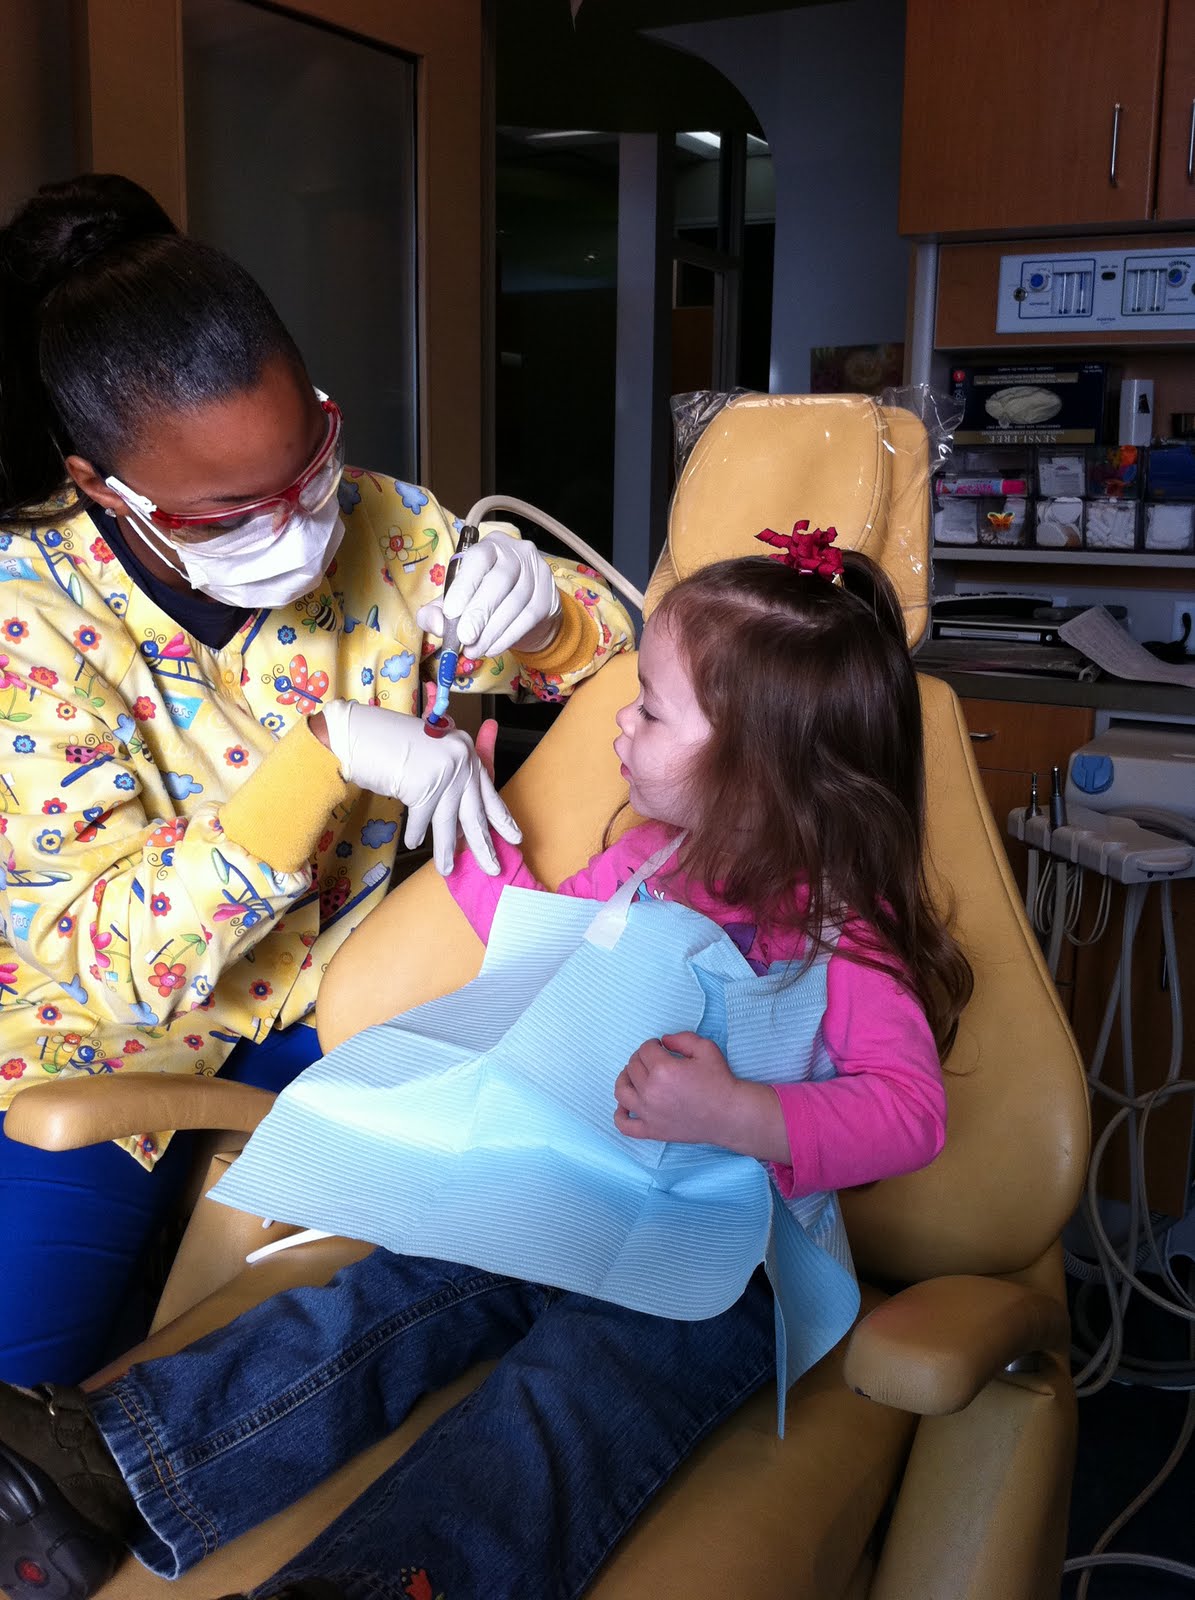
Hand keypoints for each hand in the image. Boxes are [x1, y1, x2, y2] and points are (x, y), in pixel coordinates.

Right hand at [320, 701, 520, 875]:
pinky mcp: (424, 787)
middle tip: (494, 869)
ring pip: (447, 823)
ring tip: (446, 871)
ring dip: (445, 851)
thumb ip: (449, 781)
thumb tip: (459, 824)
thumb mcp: (429, 756)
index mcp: (466, 752)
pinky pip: (422, 820)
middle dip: (483, 846)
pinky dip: (415, 833)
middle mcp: (461, 761)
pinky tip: (413, 843)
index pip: (489, 792)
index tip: (515, 838)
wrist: (361, 732)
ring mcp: (444, 774)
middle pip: (474, 813)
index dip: (501, 817)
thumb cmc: (390, 742)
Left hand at [416, 532, 561, 657]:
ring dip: (492, 631)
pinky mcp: (548, 595)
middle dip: (479, 613)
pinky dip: (508, 636)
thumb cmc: (486, 596)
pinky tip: (492, 648)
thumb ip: (439, 610)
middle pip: (499, 581)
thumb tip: (433, 623)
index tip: (451, 612)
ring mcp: (537, 573)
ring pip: (515, 602)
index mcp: (490, 546)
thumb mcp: (458, 599)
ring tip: (474, 649)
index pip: (478, 559)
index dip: (465, 585)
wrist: (527, 605)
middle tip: (465, 638)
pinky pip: (528, 618)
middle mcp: (517, 552)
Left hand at [613, 1033, 745, 1147]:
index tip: (660, 1048)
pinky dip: (619, 1115)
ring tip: (634, 1076)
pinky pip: (625, 1125)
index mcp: (663, 1069)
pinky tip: (625, 1106)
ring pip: (621, 1091)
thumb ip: (681, 1038)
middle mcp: (651, 1091)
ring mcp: (649, 1113)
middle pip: (632, 1067)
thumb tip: (663, 1041)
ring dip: (624, 1079)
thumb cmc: (720, 1081)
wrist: (729, 1115)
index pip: (644, 1050)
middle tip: (653, 1060)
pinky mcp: (652, 1130)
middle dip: (641, 1058)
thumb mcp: (706, 1048)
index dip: (652, 1045)